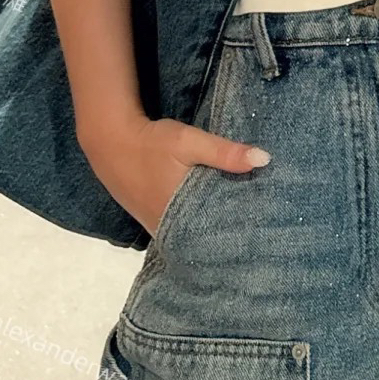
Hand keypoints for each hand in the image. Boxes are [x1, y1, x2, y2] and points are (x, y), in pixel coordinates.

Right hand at [79, 114, 269, 235]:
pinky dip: (197, 225)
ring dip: (213, 230)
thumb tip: (265, 159)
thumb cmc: (152, 143)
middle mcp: (168, 228)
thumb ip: (224, 152)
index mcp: (180, 215)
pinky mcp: (153, 221)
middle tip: (262, 230)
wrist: (111, 142)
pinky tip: (215, 219)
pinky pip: (180, 230)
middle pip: (206, 238)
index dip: (242, 233)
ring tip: (246, 227)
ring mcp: (158, 227)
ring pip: (192, 235)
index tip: (267, 230)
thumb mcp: (189, 141)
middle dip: (230, 234)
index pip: (218, 234)